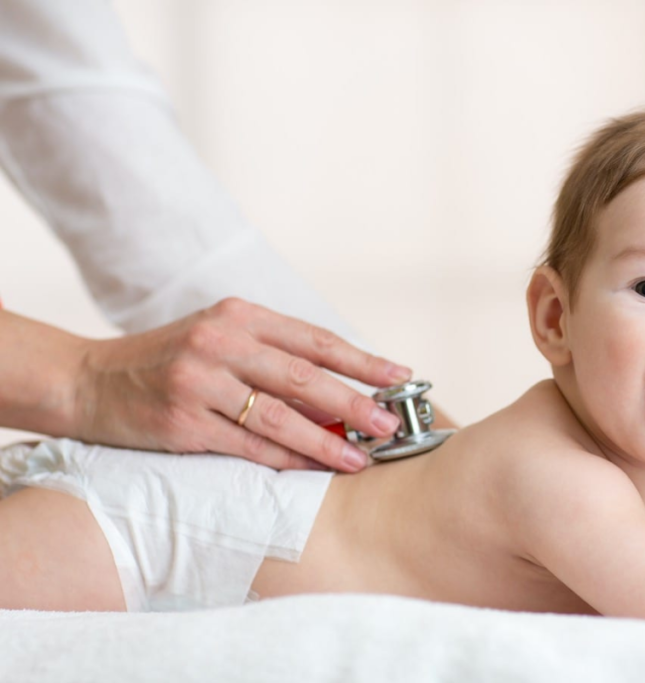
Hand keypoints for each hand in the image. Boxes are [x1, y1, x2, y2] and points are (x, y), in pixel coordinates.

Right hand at [75, 298, 411, 470]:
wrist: (88, 379)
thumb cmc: (169, 361)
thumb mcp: (220, 338)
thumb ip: (273, 357)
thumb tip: (341, 394)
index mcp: (239, 314)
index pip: (315, 339)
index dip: (362, 360)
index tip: (400, 376)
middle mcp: (220, 342)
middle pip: (304, 377)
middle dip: (355, 404)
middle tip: (389, 425)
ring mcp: (199, 382)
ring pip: (279, 418)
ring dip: (325, 442)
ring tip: (359, 459)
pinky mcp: (182, 422)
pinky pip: (246, 447)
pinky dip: (284, 460)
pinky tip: (312, 468)